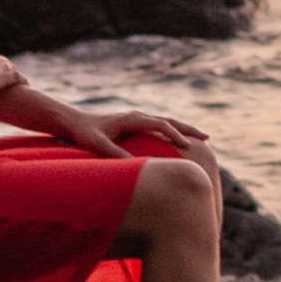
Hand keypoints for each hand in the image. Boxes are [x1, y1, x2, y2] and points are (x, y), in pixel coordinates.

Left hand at [65, 106, 212, 154]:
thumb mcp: (98, 145)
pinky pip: (158, 127)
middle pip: (168, 120)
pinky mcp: (133, 125)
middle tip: (207, 138)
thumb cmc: (84, 134)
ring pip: (165, 122)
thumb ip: (115, 153)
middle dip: (187, 129)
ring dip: (182, 129)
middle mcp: (136, 116)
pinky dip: (172, 131)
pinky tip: (178, 141)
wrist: (73, 122)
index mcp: (131, 119)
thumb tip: (134, 165)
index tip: (187, 146)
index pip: (159, 124)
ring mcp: (136, 119)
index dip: (174, 134)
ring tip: (200, 139)